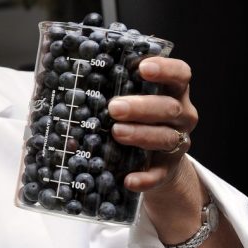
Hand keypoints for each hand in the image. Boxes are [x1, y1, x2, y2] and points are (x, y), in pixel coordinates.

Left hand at [106, 57, 197, 193]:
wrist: (157, 159)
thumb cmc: (137, 115)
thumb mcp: (129, 96)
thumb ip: (110, 86)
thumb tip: (66, 84)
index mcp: (173, 90)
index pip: (180, 73)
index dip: (165, 69)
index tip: (143, 68)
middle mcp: (181, 115)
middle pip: (169, 107)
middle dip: (142, 107)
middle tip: (114, 108)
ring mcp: (177, 142)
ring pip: (165, 137)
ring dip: (140, 135)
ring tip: (116, 133)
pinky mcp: (168, 169)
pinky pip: (159, 174)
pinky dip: (145, 178)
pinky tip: (129, 180)